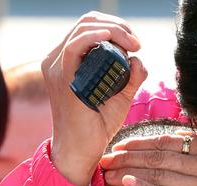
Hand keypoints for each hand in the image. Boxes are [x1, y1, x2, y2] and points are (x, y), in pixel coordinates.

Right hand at [42, 11, 147, 185]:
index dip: (116, 27)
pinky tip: (110, 38)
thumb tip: (139, 59)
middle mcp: (58, 59)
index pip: (89, 27)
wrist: (81, 151)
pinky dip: (93, 37)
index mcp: (69, 60)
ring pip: (83, 29)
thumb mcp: (120, 95)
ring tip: (133, 44)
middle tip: (137, 43)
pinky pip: (74, 47)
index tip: (136, 43)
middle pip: (87, 23)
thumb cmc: (97, 126)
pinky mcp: (62, 79)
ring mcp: (57, 67)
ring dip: (113, 31)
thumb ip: (131, 76)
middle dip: (118, 26)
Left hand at [100, 133, 196, 185]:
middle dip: (127, 154)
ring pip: (156, 171)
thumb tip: (188, 148)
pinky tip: (127, 184)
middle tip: (106, 156)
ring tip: (108, 172)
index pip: (170, 140)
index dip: (142, 141)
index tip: (124, 145)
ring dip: (128, 170)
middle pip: (158, 153)